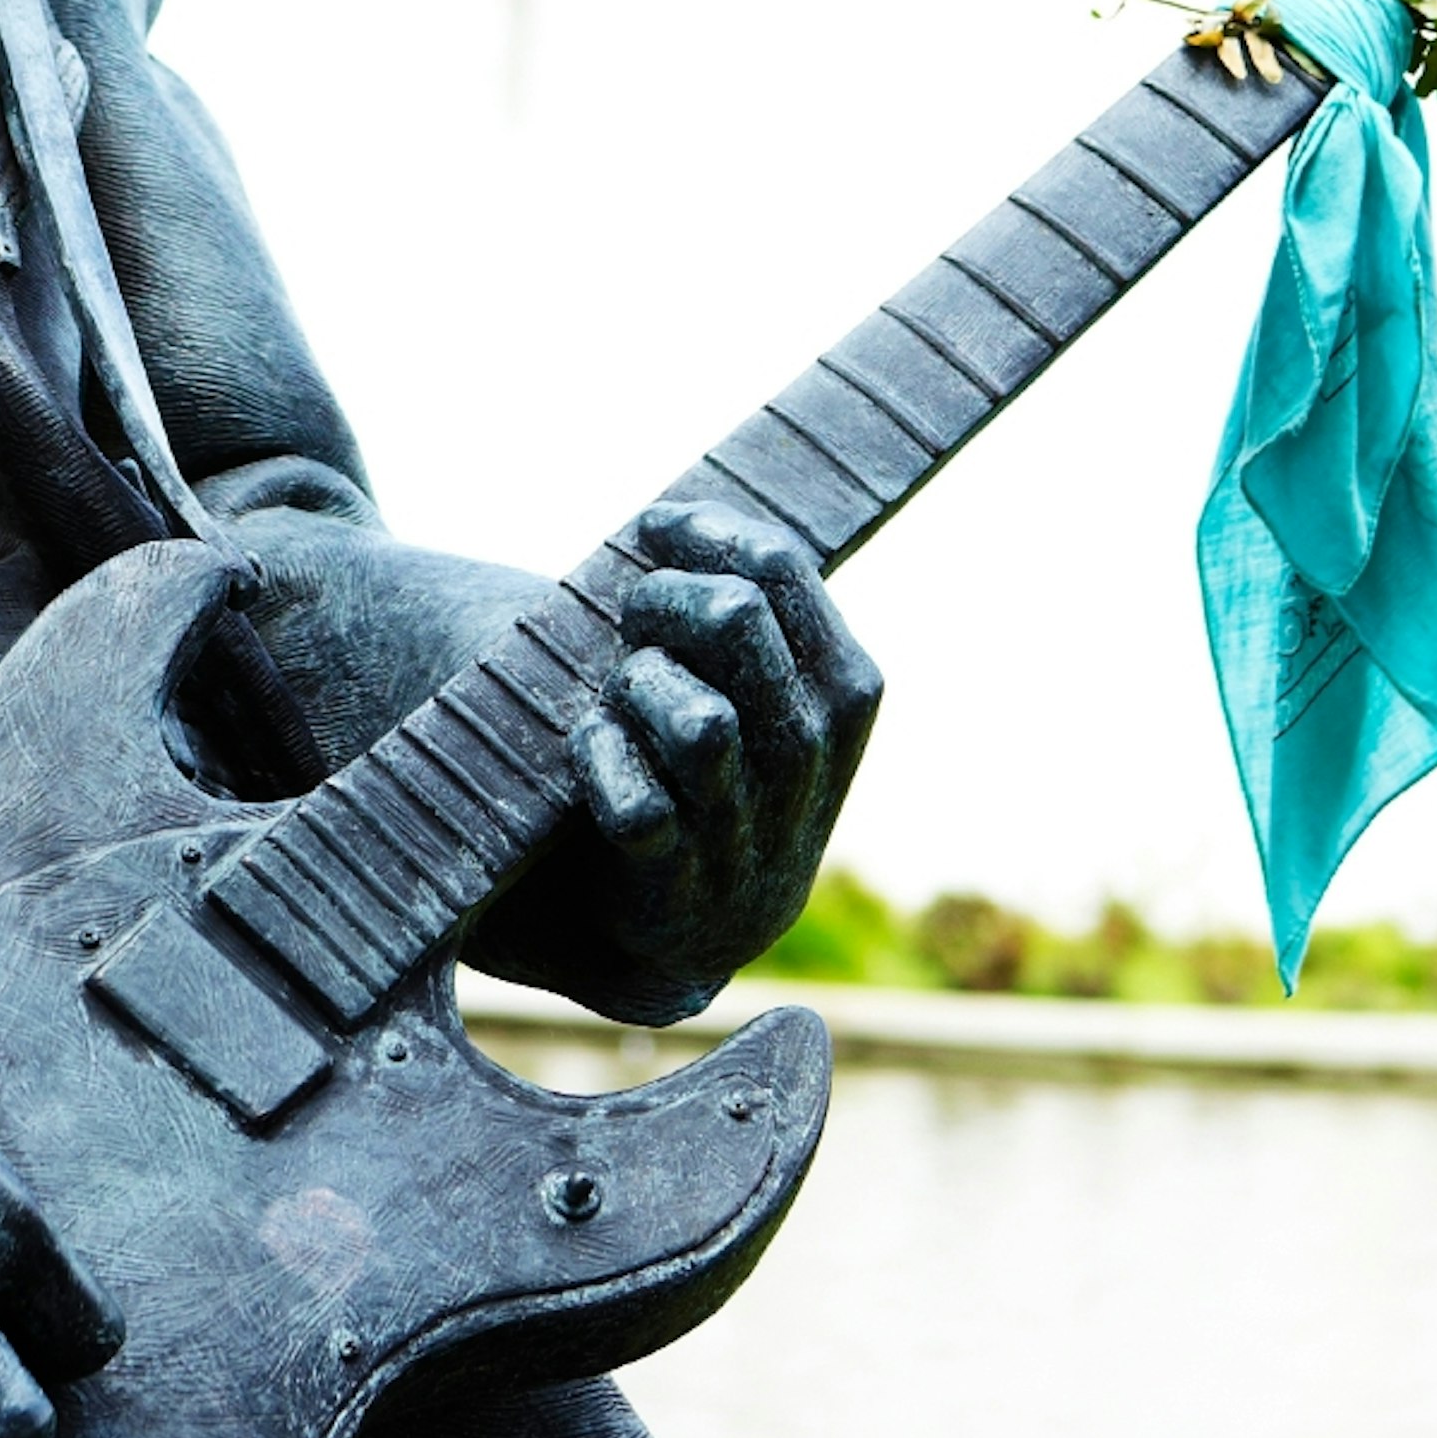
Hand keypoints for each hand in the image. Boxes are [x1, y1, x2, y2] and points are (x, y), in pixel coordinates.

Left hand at [475, 503, 882, 1027]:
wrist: (705, 920)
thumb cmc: (727, 765)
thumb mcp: (769, 687)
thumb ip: (750, 603)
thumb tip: (675, 517)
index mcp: (843, 691)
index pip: (782, 567)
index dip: (703, 529)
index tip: (652, 527)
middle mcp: (806, 758)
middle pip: (736, 621)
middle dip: (663, 597)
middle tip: (631, 614)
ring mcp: (745, 828)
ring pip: (698, 720)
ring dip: (636, 685)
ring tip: (622, 693)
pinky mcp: (675, 884)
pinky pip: (639, 806)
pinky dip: (600, 762)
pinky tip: (593, 746)